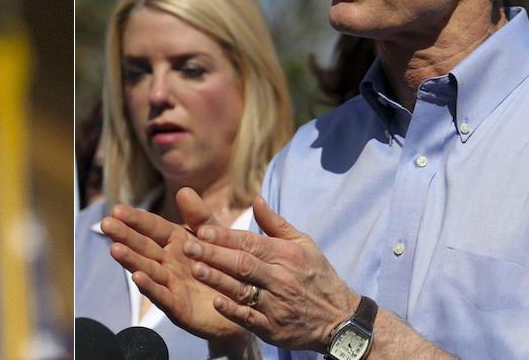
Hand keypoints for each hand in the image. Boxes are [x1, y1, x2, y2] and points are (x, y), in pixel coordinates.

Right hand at [100, 188, 250, 346]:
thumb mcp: (215, 237)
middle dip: (124, 236)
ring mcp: (171, 285)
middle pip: (144, 247)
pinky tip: (137, 277)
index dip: (136, 219)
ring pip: (148, 270)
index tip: (117, 210)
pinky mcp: (179, 308)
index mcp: (176, 242)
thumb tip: (183, 189)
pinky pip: (163, 296)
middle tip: (105, 224)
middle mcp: (168, 263)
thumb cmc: (226, 266)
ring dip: (131, 260)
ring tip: (114, 249)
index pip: (152, 227)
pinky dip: (150, 287)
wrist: (246, 304)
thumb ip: (200, 216)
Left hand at [182, 195, 357, 351]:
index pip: (250, 242)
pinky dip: (232, 310)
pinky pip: (249, 318)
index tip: (202, 230)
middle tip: (188, 246)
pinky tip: (215, 301)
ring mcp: (276, 305)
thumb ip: (276, 224)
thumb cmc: (316, 275)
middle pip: (242, 264)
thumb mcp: (304, 245)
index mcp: (286, 255)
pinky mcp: (273, 328)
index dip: (225, 237)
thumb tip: (256, 199)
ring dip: (217, 280)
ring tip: (194, 269)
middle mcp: (280, 278)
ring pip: (242, 290)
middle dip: (213, 254)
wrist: (340, 318)